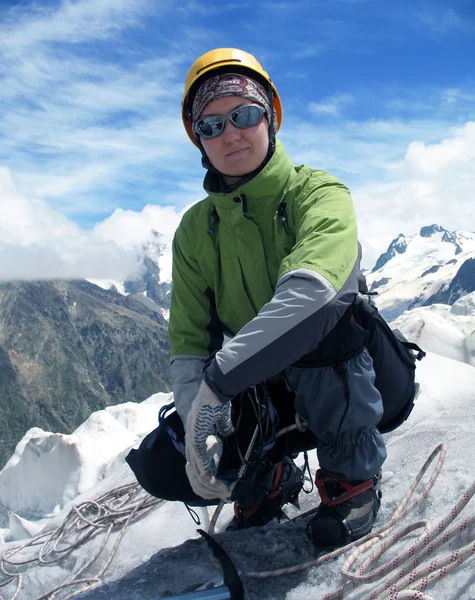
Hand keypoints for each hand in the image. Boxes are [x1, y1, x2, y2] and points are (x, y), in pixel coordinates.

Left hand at [185, 381, 234, 499]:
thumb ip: (222, 427)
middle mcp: (190, 438)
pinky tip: (211, 478)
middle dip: (205, 484)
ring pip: (196, 466)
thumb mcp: (221, 419)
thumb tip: (227, 432)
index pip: (196, 461)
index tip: (215, 485)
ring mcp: (192, 437)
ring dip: (207, 480)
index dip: (204, 474)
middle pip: (193, 468)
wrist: (215, 389)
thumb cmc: (218, 401)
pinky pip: (199, 457)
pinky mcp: (197, 435)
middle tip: (219, 493)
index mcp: (194, 436)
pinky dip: (205, 469)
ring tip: (218, 489)